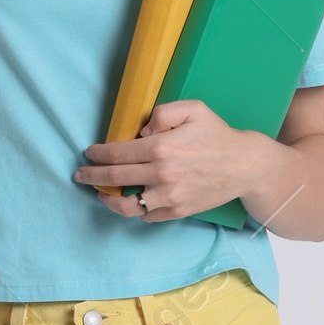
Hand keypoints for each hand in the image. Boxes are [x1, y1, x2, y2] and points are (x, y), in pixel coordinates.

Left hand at [74, 100, 262, 220]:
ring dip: (106, 199)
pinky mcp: (177, 211)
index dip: (97, 154)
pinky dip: (135, 209)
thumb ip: (162, 112)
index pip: (117, 153)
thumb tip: (141, 131)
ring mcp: (169, 196)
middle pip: (113, 178)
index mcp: (162, 147)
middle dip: (91, 176)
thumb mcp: (193, 109)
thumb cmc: (217, 135)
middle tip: (80, 174)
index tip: (88, 153)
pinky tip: (130, 199)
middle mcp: (162, 174)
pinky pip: (146, 215)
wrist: (244, 166)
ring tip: (99, 193)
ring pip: (125, 204)